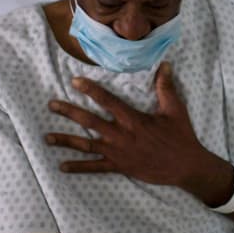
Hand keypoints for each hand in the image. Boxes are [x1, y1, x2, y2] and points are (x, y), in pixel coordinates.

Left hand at [46, 62, 233, 201]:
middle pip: (89, 121)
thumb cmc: (181, 136)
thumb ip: (166, 87)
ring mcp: (118, 153)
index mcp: (133, 119)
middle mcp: (121, 135)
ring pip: (86, 145)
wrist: (186, 166)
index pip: (107, 101)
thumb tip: (165, 64)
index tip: (74, 81)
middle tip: (51, 105)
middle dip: (69, 112)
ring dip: (66, 141)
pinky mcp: (119, 167)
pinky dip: (78, 167)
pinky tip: (62, 166)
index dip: (90, 90)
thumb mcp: (175, 109)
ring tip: (47, 137)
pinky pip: (95, 168)